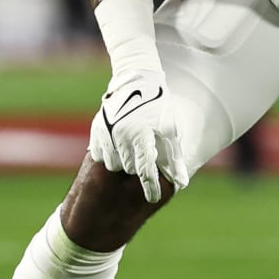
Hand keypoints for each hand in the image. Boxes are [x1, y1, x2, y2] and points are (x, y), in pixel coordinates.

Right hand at [86, 68, 189, 202]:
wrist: (136, 81)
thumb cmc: (158, 105)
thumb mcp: (170, 129)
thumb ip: (174, 156)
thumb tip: (182, 181)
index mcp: (141, 134)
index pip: (145, 168)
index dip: (151, 185)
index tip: (153, 197)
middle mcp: (120, 134)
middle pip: (129, 168)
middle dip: (138, 169)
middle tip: (145, 161)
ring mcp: (106, 132)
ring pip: (113, 163)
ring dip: (123, 164)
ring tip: (133, 153)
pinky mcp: (96, 129)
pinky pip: (101, 154)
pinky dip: (110, 156)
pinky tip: (120, 148)